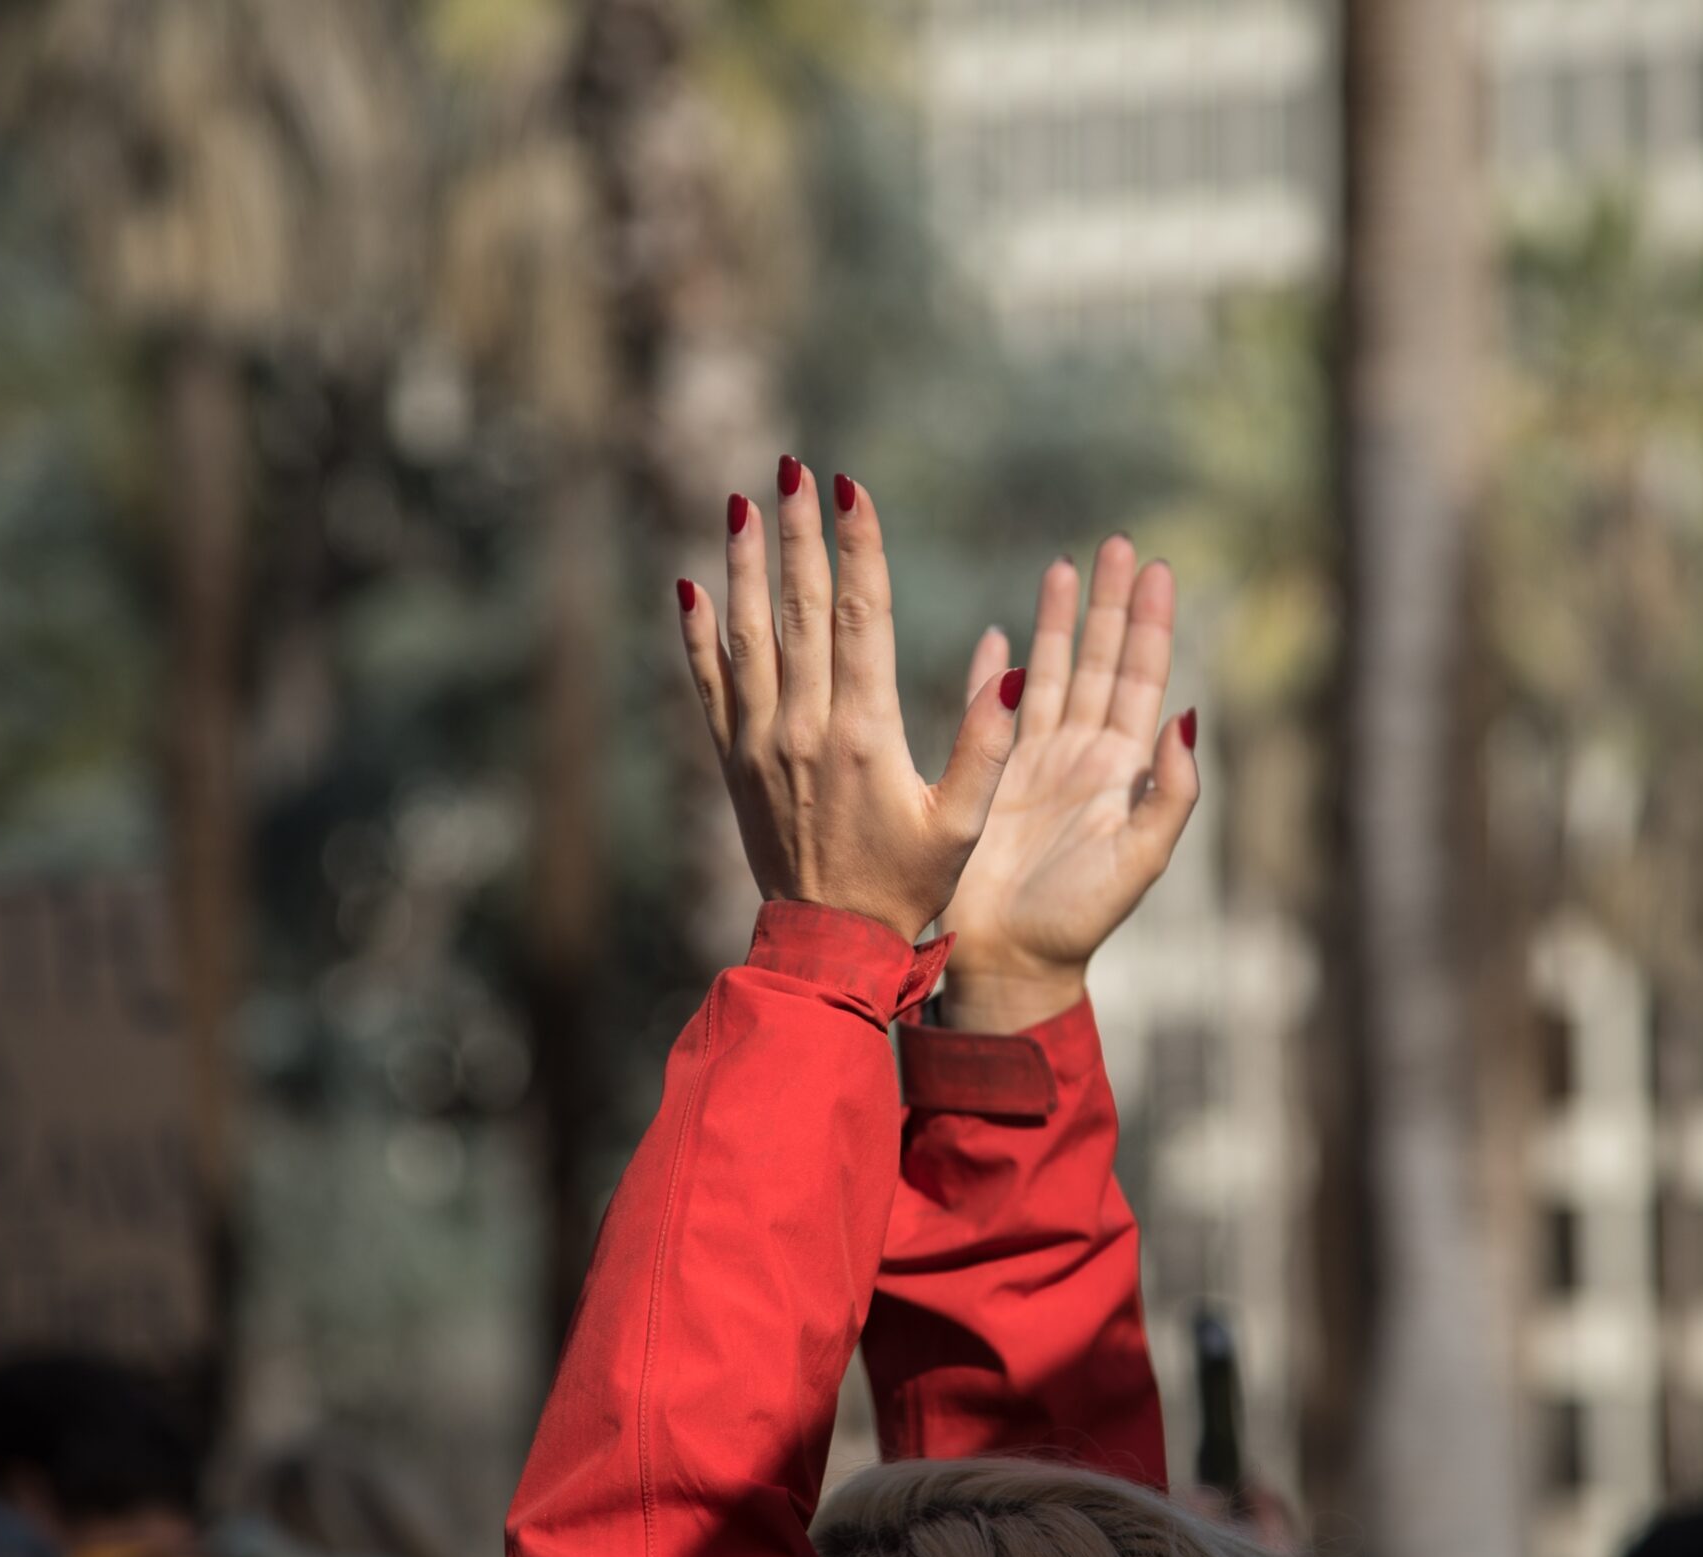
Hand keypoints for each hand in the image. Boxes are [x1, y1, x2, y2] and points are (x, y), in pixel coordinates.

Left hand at [677, 459, 1021, 945]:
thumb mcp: (962, 825)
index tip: (850, 489)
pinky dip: (697, 632)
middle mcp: (804, 727)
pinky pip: (708, 682)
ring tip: (741, 503)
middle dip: (796, 533)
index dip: (857, 547)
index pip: (860, 617)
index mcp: (865, 734)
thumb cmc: (906, 885)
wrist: (827, 944)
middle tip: (792, 467)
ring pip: (747, 634)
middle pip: (799, 608)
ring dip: (743, 565)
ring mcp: (760, 741)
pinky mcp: (733, 759)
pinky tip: (690, 583)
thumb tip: (1012, 672)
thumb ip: (987, 746)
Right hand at [938, 536, 1198, 1031]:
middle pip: (1102, 661)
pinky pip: (993, 708)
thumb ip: (1170, 793)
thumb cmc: (1078, 920)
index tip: (1159, 568)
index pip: (1143, 679)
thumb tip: (1187, 716)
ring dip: (1060, 621)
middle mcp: (1081, 755)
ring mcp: (1035, 762)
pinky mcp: (990, 775)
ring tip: (1064, 564)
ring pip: (1053, 672)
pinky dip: (994, 670)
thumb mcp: (1140, 860)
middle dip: (1110, 603)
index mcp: (1121, 770)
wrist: (1009, 960)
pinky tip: (998, 634)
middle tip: (1119, 544)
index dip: (1151, 624)